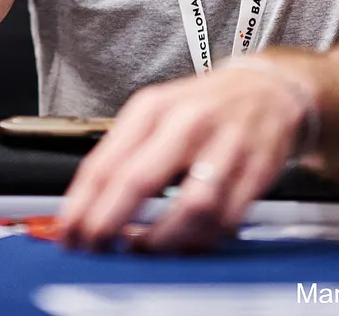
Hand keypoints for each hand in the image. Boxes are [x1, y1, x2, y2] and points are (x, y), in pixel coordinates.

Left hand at [57, 59, 313, 251]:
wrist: (269, 89)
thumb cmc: (202, 106)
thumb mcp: (155, 111)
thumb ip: (122, 151)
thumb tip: (85, 203)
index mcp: (154, 107)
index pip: (107, 160)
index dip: (82, 204)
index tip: (69, 232)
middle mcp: (189, 122)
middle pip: (140, 180)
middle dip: (110, 222)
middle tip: (95, 247)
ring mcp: (227, 145)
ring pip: (190, 206)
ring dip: (160, 239)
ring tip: (140, 250)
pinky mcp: (259, 170)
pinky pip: (226, 218)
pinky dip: (200, 241)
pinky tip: (182, 245)